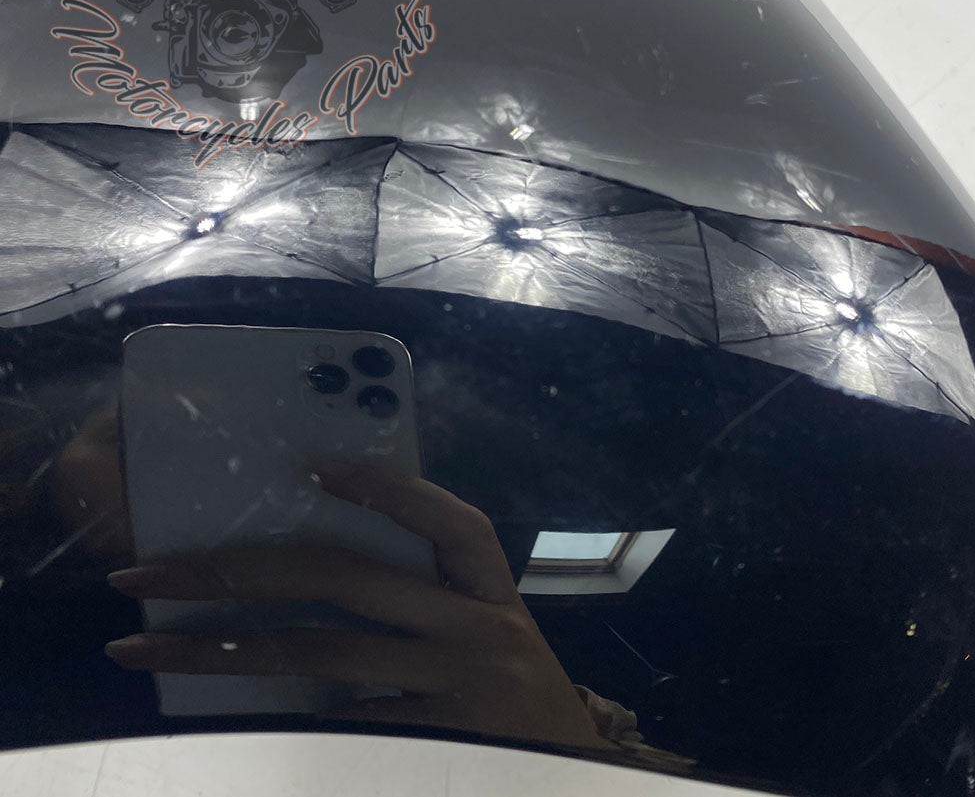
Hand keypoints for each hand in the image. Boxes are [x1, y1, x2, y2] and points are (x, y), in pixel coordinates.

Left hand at [103, 461, 613, 749]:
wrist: (571, 777)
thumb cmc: (514, 691)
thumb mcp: (487, 629)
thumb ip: (429, 594)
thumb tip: (316, 568)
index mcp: (491, 587)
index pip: (445, 520)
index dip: (385, 489)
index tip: (314, 468)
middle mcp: (476, 628)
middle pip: (347, 579)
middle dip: (240, 568)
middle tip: (151, 572)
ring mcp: (454, 690)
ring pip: (319, 655)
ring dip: (220, 648)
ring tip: (144, 645)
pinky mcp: (431, 746)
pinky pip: (341, 725)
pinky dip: (283, 717)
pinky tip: (231, 714)